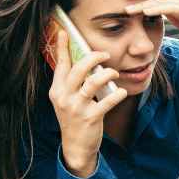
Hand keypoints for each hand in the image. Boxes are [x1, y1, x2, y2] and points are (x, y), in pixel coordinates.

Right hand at [47, 30, 127, 176]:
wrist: (76, 147)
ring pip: (93, 82)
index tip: (65, 32)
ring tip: (114, 73)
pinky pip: (107, 101)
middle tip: (105, 55)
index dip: (63, 47)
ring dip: (107, 74)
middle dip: (93, 58)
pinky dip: (117, 94)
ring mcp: (76, 108)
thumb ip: (70, 82)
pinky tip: (121, 92)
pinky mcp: (90, 117)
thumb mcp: (66, 100)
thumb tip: (82, 61)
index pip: (60, 64)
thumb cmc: (74, 119)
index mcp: (57, 90)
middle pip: (78, 69)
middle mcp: (64, 97)